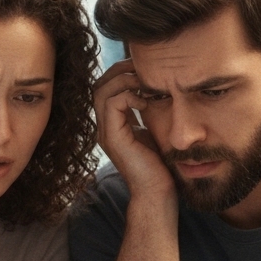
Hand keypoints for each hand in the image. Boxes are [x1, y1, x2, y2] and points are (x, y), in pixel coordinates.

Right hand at [93, 59, 172, 199]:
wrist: (157, 193)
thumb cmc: (160, 166)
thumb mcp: (154, 131)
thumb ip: (149, 112)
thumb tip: (159, 90)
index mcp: (113, 124)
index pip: (107, 88)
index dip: (122, 73)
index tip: (144, 69)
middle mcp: (105, 127)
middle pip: (100, 85)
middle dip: (120, 71)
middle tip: (142, 68)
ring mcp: (106, 133)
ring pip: (102, 91)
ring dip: (124, 80)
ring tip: (144, 81)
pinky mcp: (114, 138)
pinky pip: (112, 104)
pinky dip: (128, 95)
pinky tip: (146, 101)